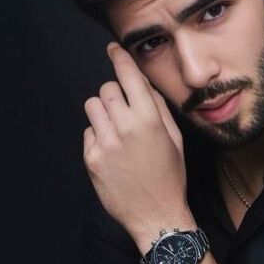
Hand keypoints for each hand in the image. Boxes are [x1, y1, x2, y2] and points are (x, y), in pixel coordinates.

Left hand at [82, 42, 189, 242]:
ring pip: (93, 107)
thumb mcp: (175, 140)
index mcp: (148, 119)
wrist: (156, 214)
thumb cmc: (170, 177)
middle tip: (126, 112)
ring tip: (117, 131)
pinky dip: (98, 136)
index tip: (113, 49)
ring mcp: (104, 143)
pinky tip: (113, 154)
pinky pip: (88, 133)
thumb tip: (143, 86)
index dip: (119, 58)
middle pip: (106, 89)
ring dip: (104, 112)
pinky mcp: (90, 158)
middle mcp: (124, 127)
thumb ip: (158, 109)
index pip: (127, 76)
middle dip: (115, 95)